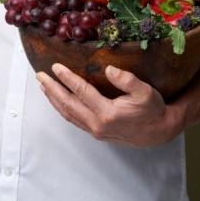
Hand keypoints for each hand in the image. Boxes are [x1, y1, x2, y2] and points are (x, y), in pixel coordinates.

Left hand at [36, 63, 182, 146]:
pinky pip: (74, 120)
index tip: (55, 67)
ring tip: (44, 86)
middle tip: (40, 76)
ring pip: (68, 114)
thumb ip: (127, 80)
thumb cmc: (153, 110)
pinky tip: (59, 101)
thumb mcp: (145, 92)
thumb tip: (109, 69)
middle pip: (68, 105)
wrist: (159, 132)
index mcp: (108, 113)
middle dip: (52, 89)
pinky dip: (63, 109)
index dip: (67, 78)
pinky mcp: (96, 133)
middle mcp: (98, 124)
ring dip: (54, 100)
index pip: (82, 92)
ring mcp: (95, 131)